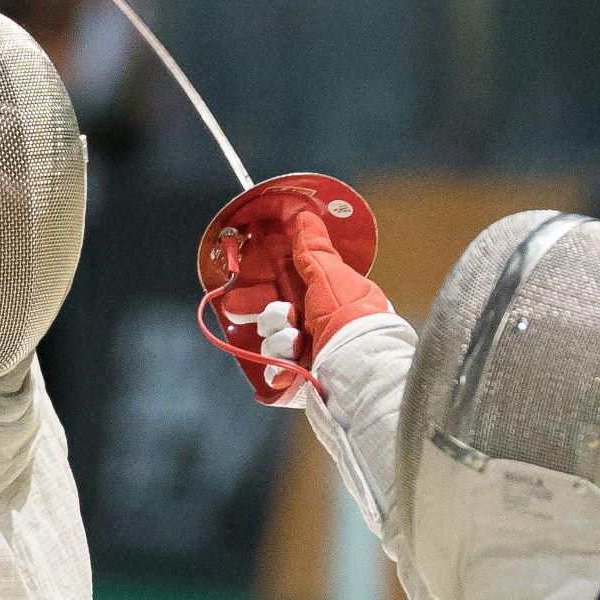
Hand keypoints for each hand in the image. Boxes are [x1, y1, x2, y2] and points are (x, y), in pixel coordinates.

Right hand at [256, 211, 392, 388]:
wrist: (359, 365)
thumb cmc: (351, 316)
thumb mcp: (330, 273)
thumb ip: (312, 247)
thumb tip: (302, 214)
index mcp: (327, 303)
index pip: (286, 292)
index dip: (262, 289)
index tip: (242, 285)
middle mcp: (319, 331)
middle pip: (273, 321)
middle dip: (264, 316)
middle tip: (241, 309)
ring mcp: (310, 360)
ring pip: (271, 345)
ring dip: (277, 340)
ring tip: (293, 342)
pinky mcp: (300, 385)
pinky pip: (274, 375)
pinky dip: (278, 370)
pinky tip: (287, 368)